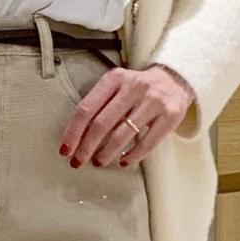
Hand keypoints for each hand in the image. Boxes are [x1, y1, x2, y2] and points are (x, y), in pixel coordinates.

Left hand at [58, 62, 195, 170]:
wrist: (174, 80)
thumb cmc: (137, 89)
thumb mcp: (117, 87)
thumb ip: (99, 105)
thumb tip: (77, 138)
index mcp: (114, 79)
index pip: (86, 108)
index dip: (73, 132)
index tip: (65, 150)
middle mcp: (133, 87)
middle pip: (101, 123)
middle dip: (86, 147)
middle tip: (78, 161)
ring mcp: (153, 101)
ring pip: (122, 134)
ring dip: (106, 153)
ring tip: (99, 162)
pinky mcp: (170, 115)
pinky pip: (147, 142)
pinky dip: (133, 156)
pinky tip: (123, 161)